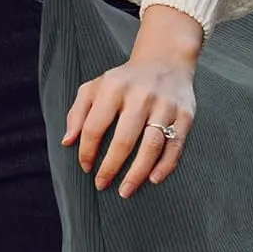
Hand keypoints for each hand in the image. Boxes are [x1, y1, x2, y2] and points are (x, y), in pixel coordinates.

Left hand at [61, 12, 199, 197]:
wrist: (166, 60)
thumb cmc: (124, 80)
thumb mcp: (96, 86)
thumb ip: (77, 112)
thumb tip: (67, 142)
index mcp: (114, 87)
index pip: (94, 126)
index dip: (86, 151)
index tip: (86, 167)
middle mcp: (140, 95)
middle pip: (124, 139)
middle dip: (110, 167)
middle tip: (102, 185)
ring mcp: (165, 105)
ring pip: (151, 145)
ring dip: (137, 173)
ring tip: (125, 191)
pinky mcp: (185, 115)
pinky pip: (175, 146)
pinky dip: (165, 166)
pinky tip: (153, 179)